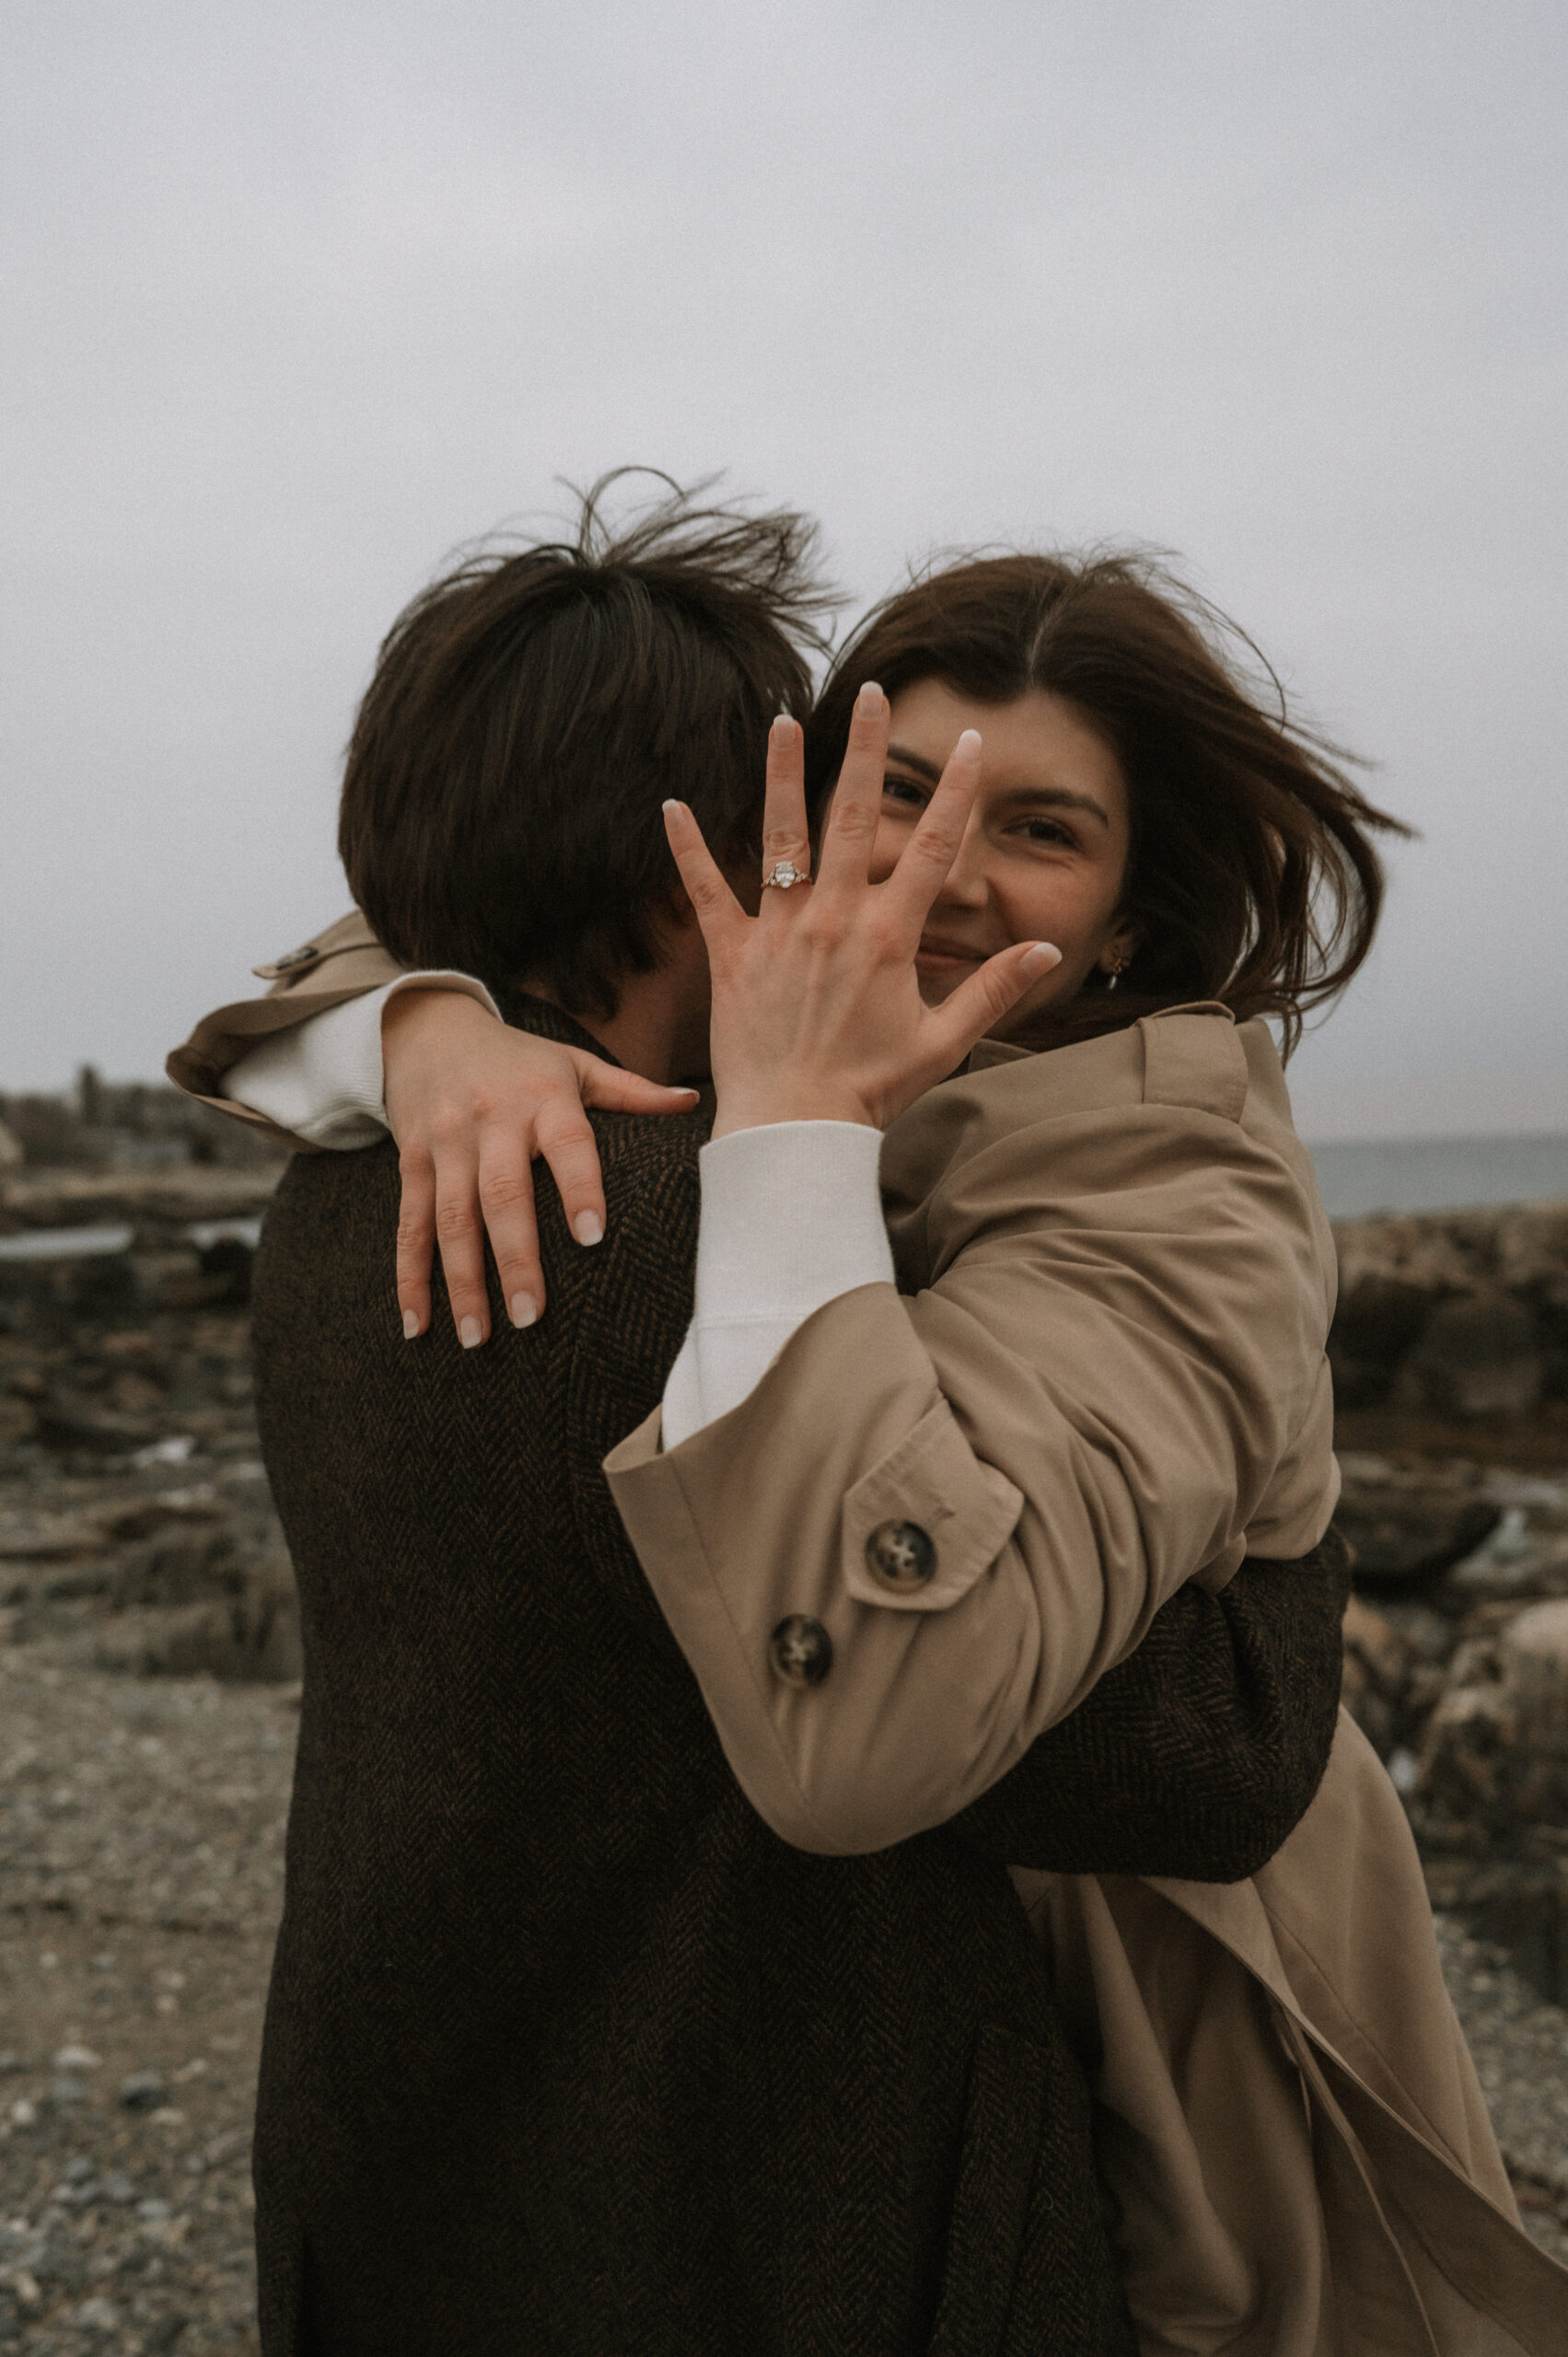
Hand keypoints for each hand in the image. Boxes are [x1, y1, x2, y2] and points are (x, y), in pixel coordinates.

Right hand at [382, 988, 699, 1345]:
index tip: (593, 1238)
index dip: (580, 1187)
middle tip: (532, 1317)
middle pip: (502, 1194)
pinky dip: (408, 1277)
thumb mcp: (574, 1064)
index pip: (567, 1144)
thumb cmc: (519, 1060)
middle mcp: (491, 1121)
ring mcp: (446, 1144)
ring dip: (461, 1281)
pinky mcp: (411, 1163)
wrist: (429, 1029)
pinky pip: (409, 1224)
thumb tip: (695, 1101)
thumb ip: (631, 1091)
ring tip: (477, 1337)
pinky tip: (416, 1325)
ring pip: (451, 1218)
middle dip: (515, 1257)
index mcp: (544, 1099)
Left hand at [662, 686, 1059, 1138]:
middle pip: (853, 818)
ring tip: (782, 721)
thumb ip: (993, 991)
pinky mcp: (731, 957)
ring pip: (780, 837)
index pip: (930, 849)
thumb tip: (1048, 952)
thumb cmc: (870, 1092)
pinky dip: (688, 850)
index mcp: (887, 938)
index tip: (967, 743)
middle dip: (866, 751)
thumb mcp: (942, 1043)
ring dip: (782, 775)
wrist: (794, 1133)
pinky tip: (672, 806)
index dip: (953, 793)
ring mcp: (777, 934)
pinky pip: (706, 893)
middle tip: (870, 693)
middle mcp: (832, 921)